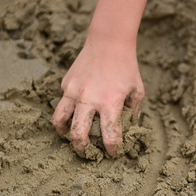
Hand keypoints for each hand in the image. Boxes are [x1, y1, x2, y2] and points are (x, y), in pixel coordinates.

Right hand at [51, 32, 144, 157]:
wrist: (109, 42)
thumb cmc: (127, 68)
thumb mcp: (137, 91)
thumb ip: (132, 112)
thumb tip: (129, 131)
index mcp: (110, 102)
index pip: (109, 135)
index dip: (112, 149)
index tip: (113, 153)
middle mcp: (89, 98)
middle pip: (78, 134)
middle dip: (82, 149)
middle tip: (87, 153)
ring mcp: (73, 91)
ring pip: (59, 120)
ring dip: (64, 133)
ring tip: (70, 137)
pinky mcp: (66, 84)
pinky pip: (63, 102)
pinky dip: (67, 111)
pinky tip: (76, 110)